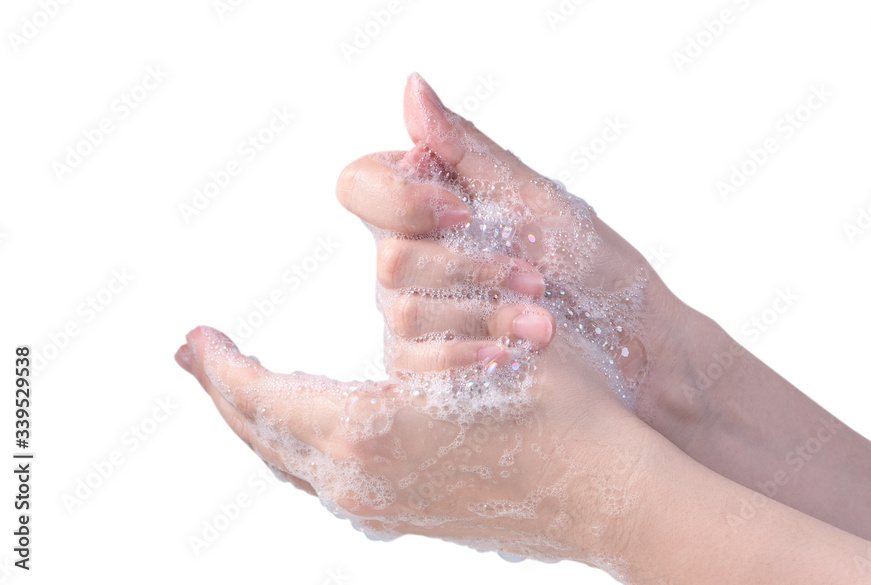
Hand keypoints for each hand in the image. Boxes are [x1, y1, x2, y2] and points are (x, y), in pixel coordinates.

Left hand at [174, 78, 667, 571]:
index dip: (219, 362)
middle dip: (225, 391)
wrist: (609, 490)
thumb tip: (409, 117)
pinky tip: (306, 423)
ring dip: (260, 418)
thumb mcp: (490, 308)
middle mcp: (357, 481)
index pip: (256, 393)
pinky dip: (299, 446)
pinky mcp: (406, 518)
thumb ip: (429, 240)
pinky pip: (326, 481)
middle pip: (262, 433)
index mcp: (364, 429)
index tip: (193, 337)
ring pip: (290, 462)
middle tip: (197, 357)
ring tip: (241, 386)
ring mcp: (381, 508)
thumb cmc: (563, 397)